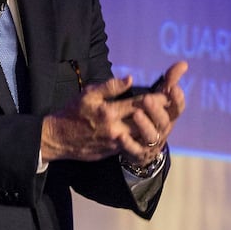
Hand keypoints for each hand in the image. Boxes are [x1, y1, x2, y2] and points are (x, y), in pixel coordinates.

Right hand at [40, 61, 187, 163]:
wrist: (58, 138)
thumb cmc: (71, 113)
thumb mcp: (87, 94)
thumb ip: (109, 87)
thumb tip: (129, 78)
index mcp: (108, 112)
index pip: (138, 104)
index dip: (155, 99)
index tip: (168, 93)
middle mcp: (115, 128)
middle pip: (144, 120)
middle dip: (159, 113)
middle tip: (172, 105)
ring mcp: (115, 142)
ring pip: (141, 134)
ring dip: (153, 126)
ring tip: (163, 118)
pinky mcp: (114, 151)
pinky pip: (133, 143)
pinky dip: (142, 136)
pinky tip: (148, 131)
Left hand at [119, 61, 187, 164]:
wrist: (142, 147)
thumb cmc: (152, 116)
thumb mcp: (159, 98)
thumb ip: (169, 81)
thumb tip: (183, 63)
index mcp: (169, 116)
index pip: (178, 108)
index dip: (177, 98)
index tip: (172, 87)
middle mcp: (162, 129)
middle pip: (164, 121)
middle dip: (156, 110)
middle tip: (147, 98)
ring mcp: (151, 142)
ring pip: (151, 135)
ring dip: (144, 125)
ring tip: (136, 114)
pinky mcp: (137, 152)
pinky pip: (134, 149)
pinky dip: (128, 143)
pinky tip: (120, 136)